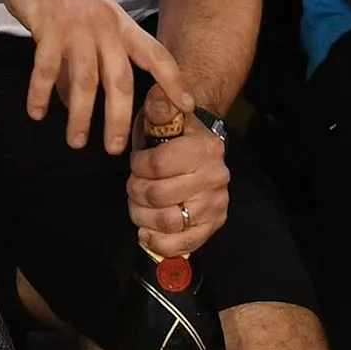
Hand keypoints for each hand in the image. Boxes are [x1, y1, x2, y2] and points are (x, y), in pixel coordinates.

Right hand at [0, 0, 190, 152]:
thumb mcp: (93, 22)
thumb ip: (95, 59)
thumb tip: (84, 102)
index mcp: (122, 26)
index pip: (157, 55)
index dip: (174, 81)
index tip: (188, 107)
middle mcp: (105, 28)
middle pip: (121, 79)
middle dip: (121, 117)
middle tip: (117, 148)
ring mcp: (77, 29)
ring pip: (85, 81)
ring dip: (81, 115)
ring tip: (77, 142)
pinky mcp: (48, 30)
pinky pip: (46, 71)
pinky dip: (41, 95)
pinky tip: (37, 114)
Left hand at [126, 85, 230, 257]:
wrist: (199, 150)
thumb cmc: (174, 134)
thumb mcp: (164, 112)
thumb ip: (160, 105)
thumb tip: (158, 104)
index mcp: (205, 148)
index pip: (157, 165)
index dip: (136, 167)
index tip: (136, 163)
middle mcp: (216, 177)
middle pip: (157, 196)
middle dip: (135, 191)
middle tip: (134, 185)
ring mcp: (216, 204)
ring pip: (166, 221)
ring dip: (142, 216)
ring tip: (139, 205)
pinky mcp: (212, 226)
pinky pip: (181, 245)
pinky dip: (158, 241)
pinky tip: (147, 230)